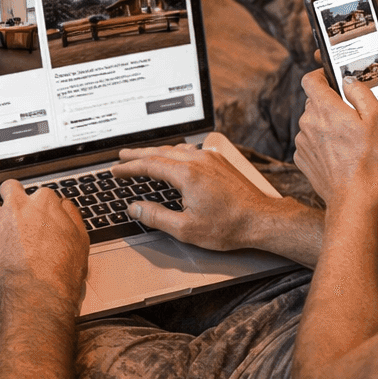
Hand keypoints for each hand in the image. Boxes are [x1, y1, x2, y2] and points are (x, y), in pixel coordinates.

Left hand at [0, 180, 88, 309]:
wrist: (38, 291)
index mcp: (43, 203)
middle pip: (10, 188)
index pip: (41, 193)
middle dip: (12, 195)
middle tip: (14, 206)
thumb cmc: (60, 270)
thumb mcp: (80, 240)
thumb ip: (71, 216)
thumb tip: (64, 206)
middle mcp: (18, 206)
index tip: (40, 213)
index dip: (40, 204)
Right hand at [111, 144, 282, 250]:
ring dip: (156, 152)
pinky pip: (191, 150)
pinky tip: (174, 156)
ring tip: (143, 156)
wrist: (261, 220)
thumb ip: (156, 217)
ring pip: (176, 149)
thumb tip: (134, 207)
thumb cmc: (227, 226)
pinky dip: (175, 152)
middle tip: (122, 156)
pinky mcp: (220, 162)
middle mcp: (198, 161)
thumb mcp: (185, 229)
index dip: (129, 167)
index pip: (149, 165)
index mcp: (186, 174)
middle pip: (160, 152)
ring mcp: (210, 159)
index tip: (116, 170)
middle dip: (138, 154)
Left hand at [294, 71, 377, 211]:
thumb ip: (361, 93)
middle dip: (334, 105)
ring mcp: (302, 141)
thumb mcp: (377, 118)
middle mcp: (307, 122)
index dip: (321, 75)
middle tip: (356, 116)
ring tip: (353, 139)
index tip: (332, 78)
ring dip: (330, 125)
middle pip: (316, 102)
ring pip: (315, 123)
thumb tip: (348, 81)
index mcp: (324, 107)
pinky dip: (324, 143)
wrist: (354, 195)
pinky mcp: (302, 158)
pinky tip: (342, 153)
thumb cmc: (369, 157)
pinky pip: (312, 142)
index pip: (310, 79)